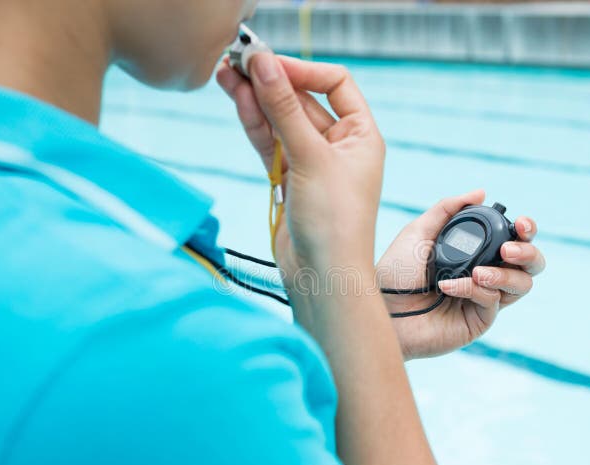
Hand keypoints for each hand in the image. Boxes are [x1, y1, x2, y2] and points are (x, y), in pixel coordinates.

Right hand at [217, 54, 385, 279]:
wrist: (322, 276)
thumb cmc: (334, 222)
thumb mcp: (310, 157)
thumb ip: (284, 108)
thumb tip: (264, 64)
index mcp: (362, 135)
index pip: (336, 84)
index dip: (303, 69)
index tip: (270, 63)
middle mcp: (339, 146)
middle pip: (303, 100)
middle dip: (272, 82)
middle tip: (239, 61)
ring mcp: (312, 163)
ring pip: (281, 121)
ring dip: (257, 99)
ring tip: (227, 74)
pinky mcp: (289, 180)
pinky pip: (270, 144)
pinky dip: (255, 124)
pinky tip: (238, 100)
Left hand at [376, 190, 545, 358]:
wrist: (381, 309)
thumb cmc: (394, 273)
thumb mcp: (418, 232)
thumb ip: (447, 209)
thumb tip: (481, 192)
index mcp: (475, 251)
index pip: (514, 239)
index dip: (526, 230)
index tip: (521, 224)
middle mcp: (484, 274)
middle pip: (530, 264)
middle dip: (528, 253)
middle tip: (508, 251)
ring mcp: (483, 299)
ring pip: (521, 285)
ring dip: (505, 274)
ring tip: (479, 272)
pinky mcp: (478, 321)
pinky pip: (492, 301)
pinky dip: (474, 289)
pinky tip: (449, 287)